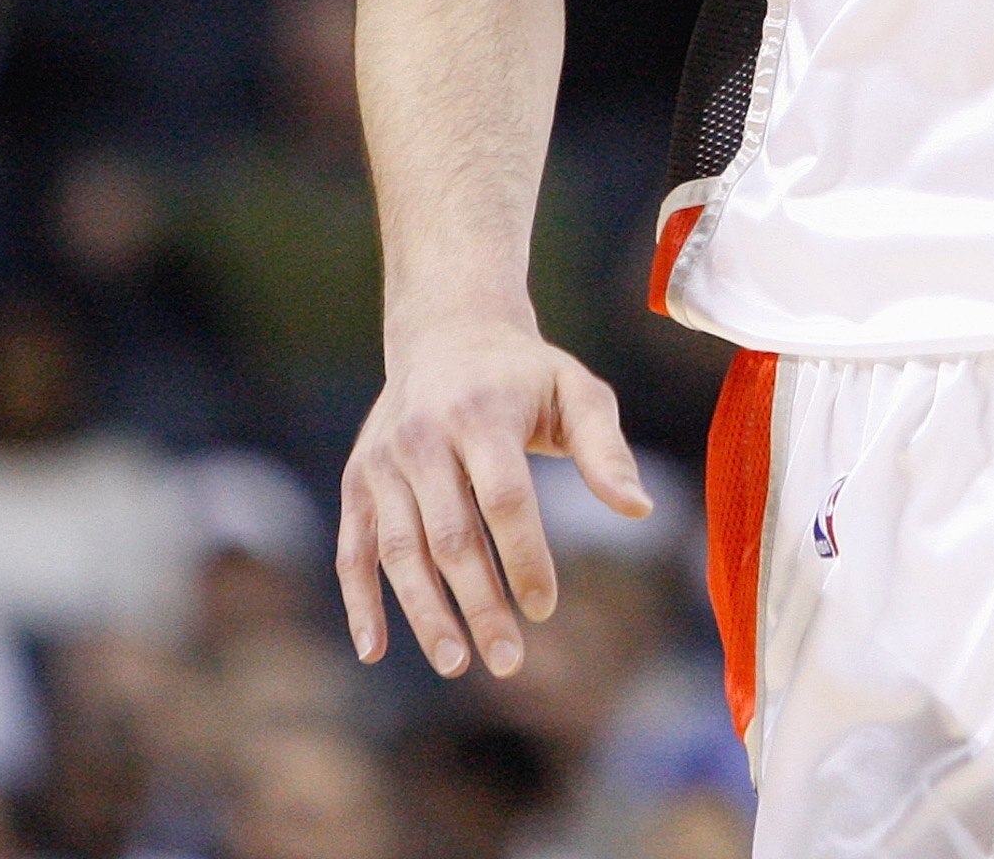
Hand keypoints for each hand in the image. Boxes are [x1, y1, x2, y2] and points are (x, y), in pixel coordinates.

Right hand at [337, 315, 649, 677]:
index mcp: (482, 414)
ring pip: (399, 550)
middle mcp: (424, 437)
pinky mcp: (358, 480)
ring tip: (457, 663)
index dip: (524, 557)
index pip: (503, 499)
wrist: (447, 331)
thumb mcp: (576, 391)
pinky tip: (375, 650)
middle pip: (451, 535)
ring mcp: (383, 461)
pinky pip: (353, 548)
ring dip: (424, 613)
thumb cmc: (525, 374)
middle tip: (510, 661)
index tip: (545, 607)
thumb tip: (640, 510)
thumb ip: (606, 449)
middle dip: (479, 603)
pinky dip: (358, 600)